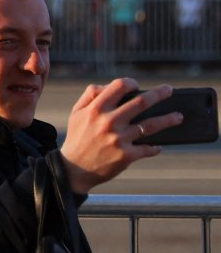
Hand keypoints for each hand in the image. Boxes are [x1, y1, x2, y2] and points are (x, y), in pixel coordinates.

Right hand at [59, 79, 177, 193]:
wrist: (73, 169)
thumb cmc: (77, 138)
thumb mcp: (77, 113)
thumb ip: (91, 95)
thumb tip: (110, 86)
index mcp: (96, 109)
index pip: (119, 86)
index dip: (131, 83)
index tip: (137, 85)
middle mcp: (108, 122)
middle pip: (141, 102)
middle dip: (159, 94)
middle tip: (169, 90)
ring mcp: (119, 139)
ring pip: (151, 125)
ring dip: (168, 119)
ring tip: (178, 117)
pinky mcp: (126, 156)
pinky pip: (148, 148)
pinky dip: (155, 147)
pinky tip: (157, 146)